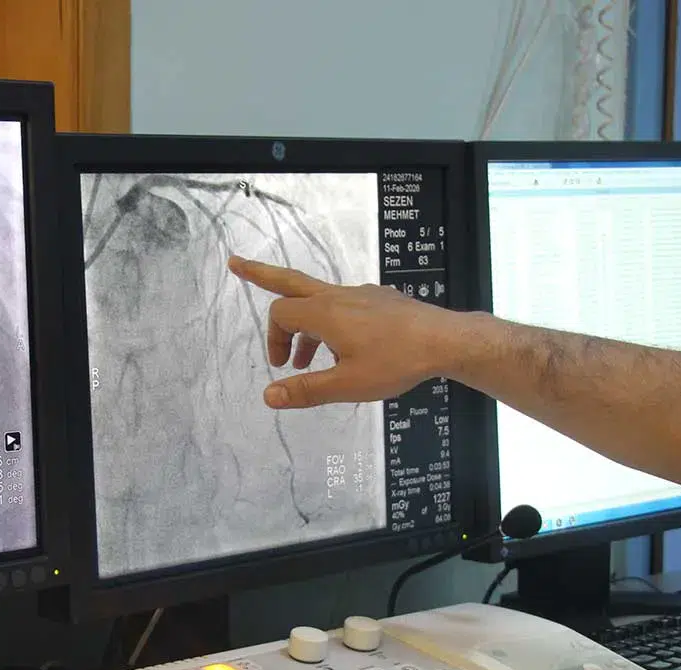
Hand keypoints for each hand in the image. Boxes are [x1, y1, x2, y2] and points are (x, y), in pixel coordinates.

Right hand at [227, 255, 456, 408]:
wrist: (445, 341)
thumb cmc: (396, 363)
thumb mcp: (347, 385)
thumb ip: (306, 389)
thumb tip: (268, 396)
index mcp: (325, 313)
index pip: (281, 314)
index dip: (273, 339)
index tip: (282, 366)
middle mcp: (338, 296)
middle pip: (290, 281)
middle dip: (260, 274)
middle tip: (235, 263)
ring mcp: (361, 295)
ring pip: (320, 301)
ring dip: (306, 325)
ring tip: (308, 359)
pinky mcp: (380, 300)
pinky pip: (345, 306)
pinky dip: (333, 324)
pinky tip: (348, 351)